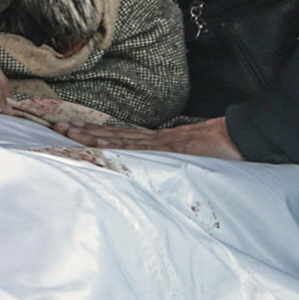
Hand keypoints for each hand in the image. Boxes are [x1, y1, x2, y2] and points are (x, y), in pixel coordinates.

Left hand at [49, 115, 243, 158]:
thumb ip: (175, 165)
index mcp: (159, 143)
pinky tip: (97, 143)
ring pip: (118, 139)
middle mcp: (155, 141)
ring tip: (66, 131)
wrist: (243, 136)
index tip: (72, 129)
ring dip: (90, 135)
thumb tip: (163, 172)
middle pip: (111, 135)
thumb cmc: (223, 149)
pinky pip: (138, 148)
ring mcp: (160, 144)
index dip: (95, 133)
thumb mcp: (193, 160)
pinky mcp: (169, 149)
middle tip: (55, 127)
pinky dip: (117, 145)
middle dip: (82, 131)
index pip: (120, 138)